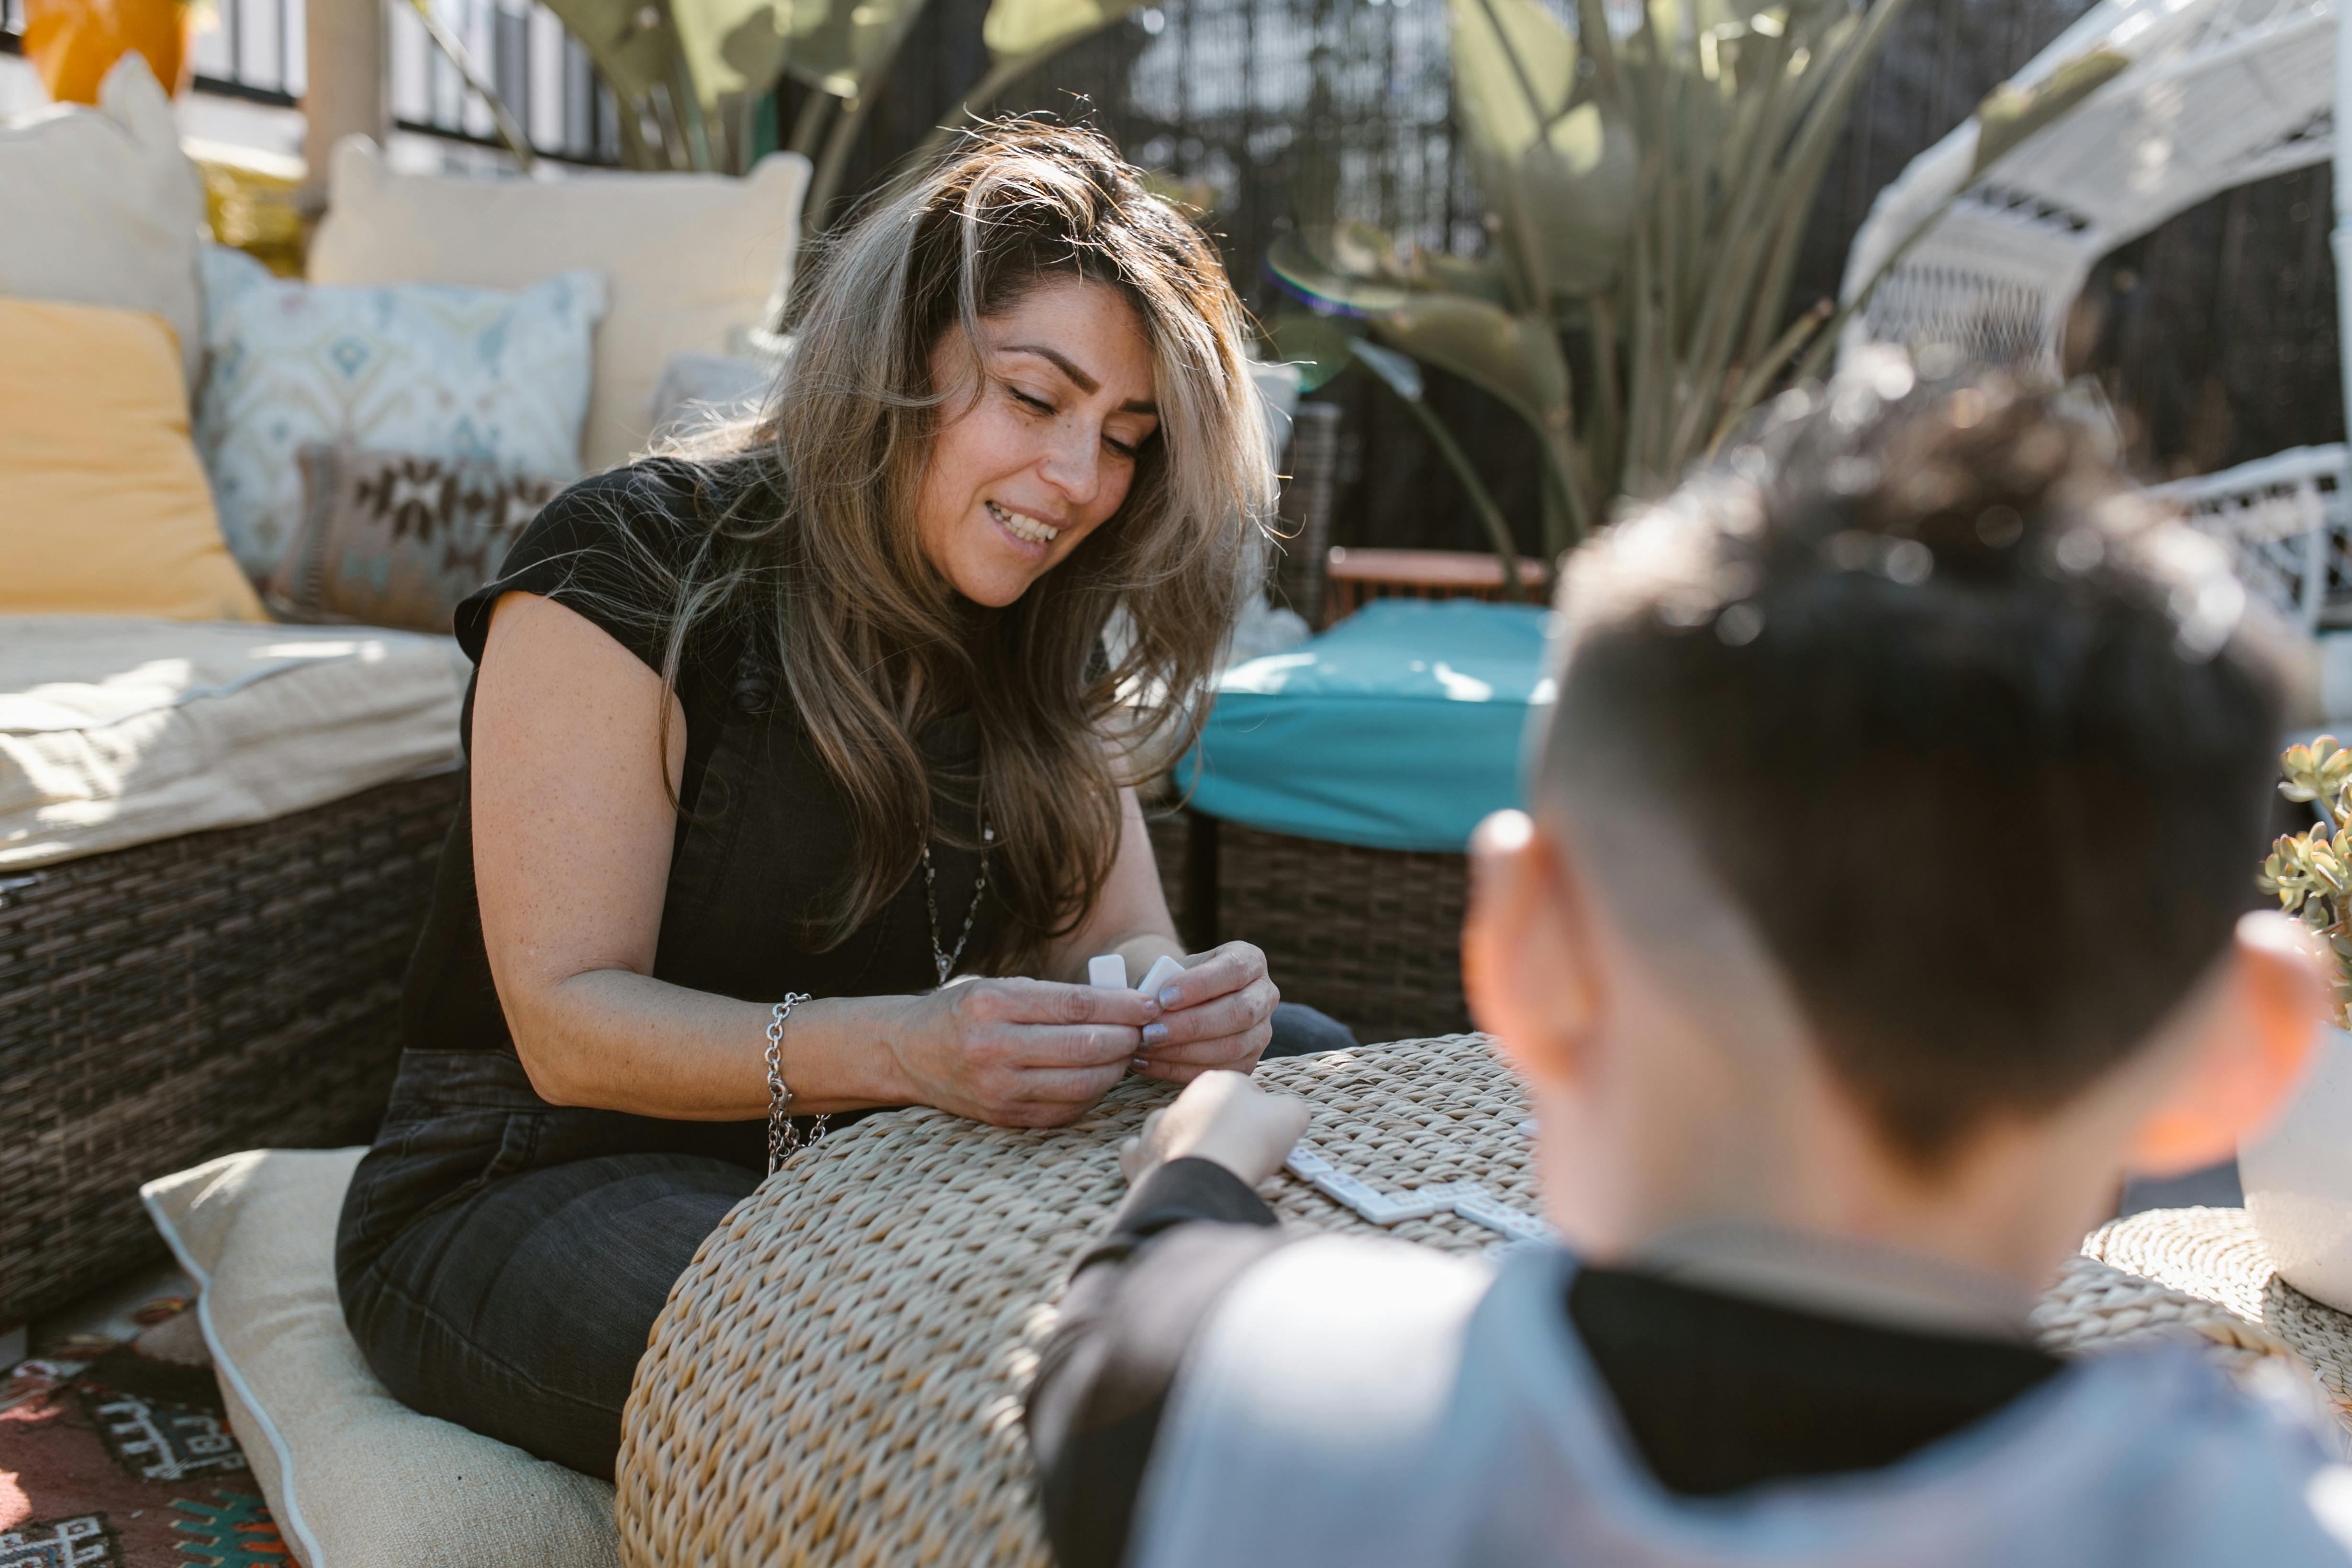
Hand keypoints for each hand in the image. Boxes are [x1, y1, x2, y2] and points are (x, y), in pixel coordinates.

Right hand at [889, 979, 1152, 1127]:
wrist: (909, 1053)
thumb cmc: (963, 1012)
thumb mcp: (1000, 987)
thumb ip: (1054, 996)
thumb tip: (1122, 1005)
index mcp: (993, 1004)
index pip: (1076, 1005)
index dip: (1121, 1006)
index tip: (1149, 1003)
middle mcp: (993, 1048)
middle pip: (1084, 1047)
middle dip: (1127, 1037)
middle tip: (1146, 1029)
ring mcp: (999, 1089)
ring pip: (1082, 1084)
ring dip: (1116, 1068)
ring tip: (1127, 1052)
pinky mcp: (1005, 1117)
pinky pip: (1066, 1110)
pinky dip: (1094, 1093)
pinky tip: (1101, 1076)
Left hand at [1119, 1071, 1310, 1185]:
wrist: (1205, 1175)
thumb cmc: (1248, 1140)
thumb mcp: (1291, 1115)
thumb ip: (1291, 1108)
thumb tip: (1290, 1112)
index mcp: (1218, 1080)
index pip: (1243, 1090)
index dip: (1259, 1114)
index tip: (1266, 1135)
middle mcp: (1182, 1099)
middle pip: (1207, 1110)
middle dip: (1222, 1128)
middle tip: (1240, 1152)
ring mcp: (1157, 1127)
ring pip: (1171, 1127)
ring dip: (1187, 1142)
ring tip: (1206, 1164)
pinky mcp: (1139, 1156)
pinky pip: (1138, 1153)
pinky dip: (1151, 1162)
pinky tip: (1167, 1171)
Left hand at [1132, 941, 1279, 1084]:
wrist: (1189, 1000)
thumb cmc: (1179, 981)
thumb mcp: (1174, 970)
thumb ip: (1163, 981)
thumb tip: (1147, 1004)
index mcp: (1251, 961)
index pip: (1234, 970)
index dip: (1200, 985)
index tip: (1163, 997)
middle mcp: (1265, 995)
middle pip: (1239, 1012)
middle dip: (1191, 1025)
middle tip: (1151, 1032)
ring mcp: (1262, 1031)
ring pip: (1232, 1046)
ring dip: (1184, 1051)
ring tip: (1147, 1048)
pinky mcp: (1250, 1060)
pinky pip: (1220, 1070)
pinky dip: (1181, 1070)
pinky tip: (1150, 1064)